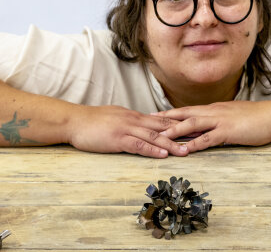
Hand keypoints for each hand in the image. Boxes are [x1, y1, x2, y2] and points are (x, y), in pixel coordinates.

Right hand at [66, 105, 188, 157]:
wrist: (74, 121)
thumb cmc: (91, 121)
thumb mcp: (115, 118)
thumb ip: (129, 122)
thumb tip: (140, 127)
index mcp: (134, 115)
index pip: (161, 120)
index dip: (178, 125)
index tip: (192, 130)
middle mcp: (134, 120)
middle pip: (162, 127)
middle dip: (181, 134)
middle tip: (197, 140)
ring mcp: (126, 128)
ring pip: (154, 136)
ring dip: (171, 144)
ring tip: (185, 151)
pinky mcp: (118, 138)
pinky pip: (138, 144)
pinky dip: (152, 149)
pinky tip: (163, 154)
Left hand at [154, 100, 270, 152]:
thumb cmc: (257, 118)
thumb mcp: (234, 116)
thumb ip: (220, 120)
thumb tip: (210, 127)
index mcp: (214, 108)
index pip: (188, 110)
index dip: (170, 113)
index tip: (155, 115)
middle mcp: (213, 112)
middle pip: (184, 114)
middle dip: (165, 119)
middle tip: (147, 123)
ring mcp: (220, 121)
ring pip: (191, 125)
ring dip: (174, 131)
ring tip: (159, 138)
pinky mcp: (227, 132)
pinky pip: (207, 138)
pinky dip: (193, 144)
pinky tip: (183, 150)